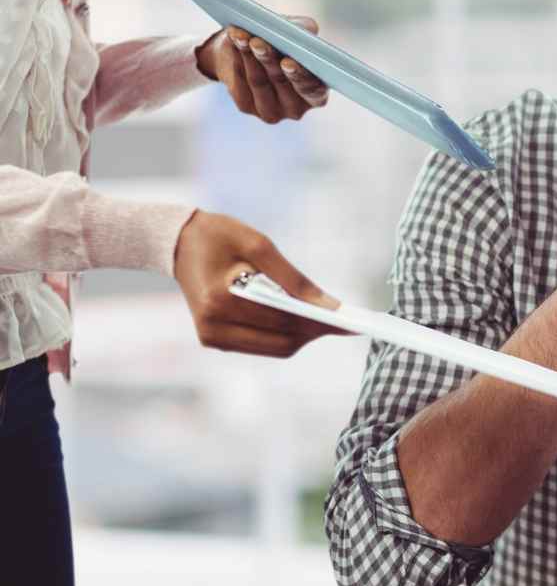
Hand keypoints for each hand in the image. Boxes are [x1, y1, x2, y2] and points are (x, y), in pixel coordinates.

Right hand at [173, 211, 347, 355]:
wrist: (178, 243)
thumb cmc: (220, 236)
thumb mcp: (260, 245)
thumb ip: (295, 279)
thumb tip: (330, 306)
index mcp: (220, 301)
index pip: (283, 321)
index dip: (320, 323)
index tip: (350, 322)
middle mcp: (213, 327)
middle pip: (282, 342)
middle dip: (315, 332)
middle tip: (344, 321)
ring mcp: (211, 337)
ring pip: (275, 349)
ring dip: (303, 335)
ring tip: (326, 318)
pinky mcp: (214, 340)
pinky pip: (261, 345)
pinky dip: (284, 334)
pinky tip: (301, 318)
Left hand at [197, 17, 329, 123]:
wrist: (249, 50)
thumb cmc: (282, 42)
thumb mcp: (297, 32)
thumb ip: (306, 31)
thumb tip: (304, 30)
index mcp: (317, 94)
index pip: (313, 90)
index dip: (301, 77)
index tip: (287, 62)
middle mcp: (296, 108)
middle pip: (281, 82)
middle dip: (269, 60)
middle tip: (257, 42)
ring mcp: (270, 110)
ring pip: (258, 81)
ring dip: (249, 55)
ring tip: (242, 35)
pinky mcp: (246, 106)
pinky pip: (241, 80)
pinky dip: (237, 57)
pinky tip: (235, 41)